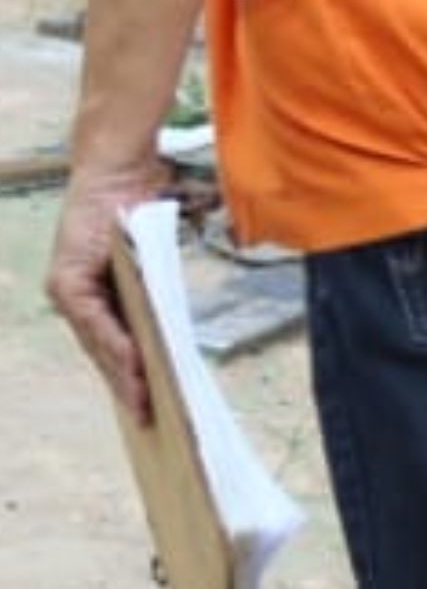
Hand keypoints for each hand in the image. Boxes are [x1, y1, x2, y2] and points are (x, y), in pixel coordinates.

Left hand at [48, 156, 170, 424]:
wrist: (119, 169)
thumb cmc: (139, 202)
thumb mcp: (153, 252)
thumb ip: (161, 276)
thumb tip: (197, 286)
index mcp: (95, 292)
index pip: (111, 342)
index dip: (129, 374)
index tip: (149, 402)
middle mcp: (74, 296)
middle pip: (102, 352)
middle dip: (126, 386)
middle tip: (147, 419)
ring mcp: (67, 291)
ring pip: (97, 344)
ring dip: (122, 375)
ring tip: (144, 402)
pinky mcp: (68, 283)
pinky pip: (96, 323)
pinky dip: (116, 346)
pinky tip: (136, 365)